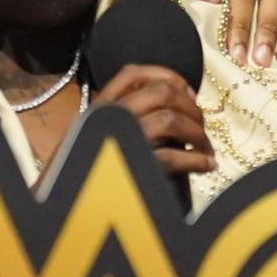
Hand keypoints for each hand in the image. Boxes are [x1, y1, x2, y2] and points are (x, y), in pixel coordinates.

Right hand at [90, 63, 215, 179]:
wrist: (69, 203)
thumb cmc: (91, 169)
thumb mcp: (100, 133)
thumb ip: (128, 115)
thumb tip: (179, 103)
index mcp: (101, 106)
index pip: (134, 73)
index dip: (169, 78)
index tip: (189, 94)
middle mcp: (111, 117)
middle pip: (162, 93)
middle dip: (191, 107)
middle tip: (202, 126)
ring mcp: (123, 140)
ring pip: (171, 120)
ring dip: (198, 134)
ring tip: (207, 150)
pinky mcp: (135, 167)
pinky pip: (173, 157)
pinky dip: (196, 161)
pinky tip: (206, 166)